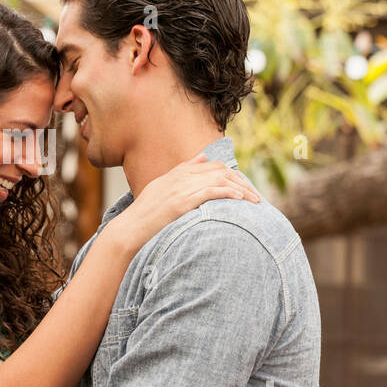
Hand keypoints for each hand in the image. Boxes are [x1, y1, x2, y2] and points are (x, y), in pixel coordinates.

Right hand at [113, 151, 259, 248]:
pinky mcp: (182, 201)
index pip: (213, 166)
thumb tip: (203, 157)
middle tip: (256, 197)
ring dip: (241, 189)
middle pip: (220, 171)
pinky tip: (240, 199)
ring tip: (255, 200)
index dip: (232, 175)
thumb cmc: (145, 213)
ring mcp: (181, 188)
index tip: (245, 188)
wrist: (131, 228)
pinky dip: (228, 193)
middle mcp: (181, 177)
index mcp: (178, 173)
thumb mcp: (162, 186)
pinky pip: (211, 192)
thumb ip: (183, 170)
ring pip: (219, 180)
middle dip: (242, 182)